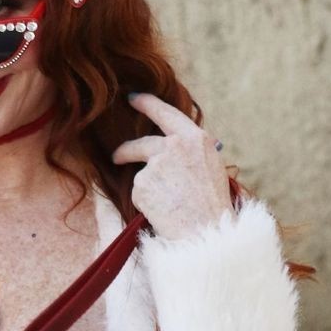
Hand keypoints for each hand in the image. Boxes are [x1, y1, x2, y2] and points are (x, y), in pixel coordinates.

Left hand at [111, 92, 231, 240]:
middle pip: (143, 143)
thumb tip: (172, 148)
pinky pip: (139, 193)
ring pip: (143, 174)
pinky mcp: (142, 183)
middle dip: (126, 150)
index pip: (166, 113)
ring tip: (168, 208)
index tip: (133, 98)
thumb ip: (191, 153)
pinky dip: (147, 204)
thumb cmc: (213, 206)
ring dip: (149, 190)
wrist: (206, 232)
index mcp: (196, 139)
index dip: (148, 103)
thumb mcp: (211, 168)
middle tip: (117, 155)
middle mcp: (174, 145)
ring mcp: (156, 163)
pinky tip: (164, 213)